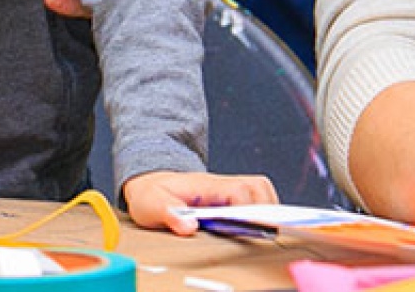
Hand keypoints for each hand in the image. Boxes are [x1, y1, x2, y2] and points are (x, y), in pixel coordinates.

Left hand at [120, 170, 278, 234]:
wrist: (148, 185)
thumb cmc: (151, 195)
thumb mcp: (151, 205)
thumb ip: (168, 214)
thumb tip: (189, 227)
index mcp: (205, 186)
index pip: (239, 190)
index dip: (251, 208)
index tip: (255, 225)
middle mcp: (220, 184)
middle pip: (257, 187)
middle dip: (267, 208)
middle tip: (266, 230)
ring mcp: (226, 189)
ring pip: (260, 189)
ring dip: (267, 207)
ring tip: (264, 228)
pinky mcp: (228, 197)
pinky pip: (254, 197)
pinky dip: (261, 209)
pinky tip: (256, 226)